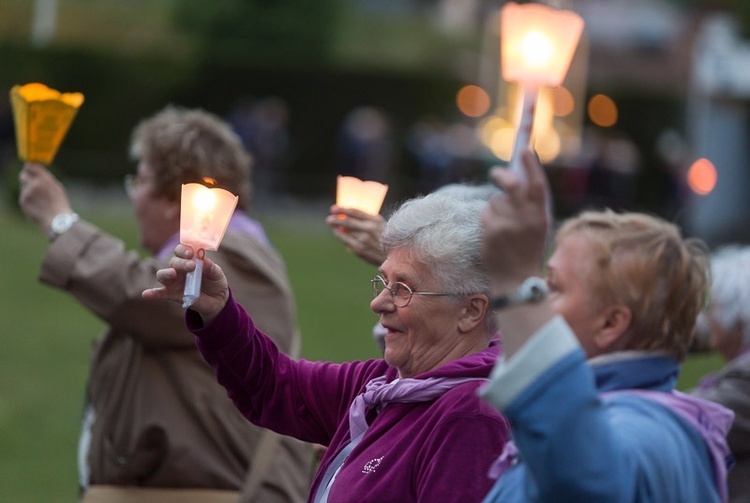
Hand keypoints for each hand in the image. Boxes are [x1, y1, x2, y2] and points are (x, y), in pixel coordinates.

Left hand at [18, 162, 73, 235]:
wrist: (57, 220)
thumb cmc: (59, 204)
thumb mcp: (57, 187)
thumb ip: (46, 178)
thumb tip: (36, 170)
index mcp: (45, 179)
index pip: (31, 165)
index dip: (30, 166)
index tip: (29, 167)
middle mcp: (35, 184)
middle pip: (24, 174)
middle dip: (26, 176)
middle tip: (29, 180)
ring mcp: (28, 192)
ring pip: (23, 185)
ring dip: (27, 188)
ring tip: (38, 198)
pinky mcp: (23, 201)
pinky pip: (23, 195)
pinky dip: (27, 198)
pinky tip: (36, 204)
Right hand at [142, 244, 229, 323]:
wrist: (217, 300)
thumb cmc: (215, 282)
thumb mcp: (217, 274)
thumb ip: (212, 268)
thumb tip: (205, 261)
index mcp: (189, 260)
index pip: (181, 250)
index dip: (184, 249)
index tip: (191, 252)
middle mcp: (178, 269)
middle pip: (173, 262)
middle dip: (181, 263)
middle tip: (191, 266)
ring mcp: (174, 282)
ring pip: (163, 274)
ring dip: (166, 273)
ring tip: (172, 274)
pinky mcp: (172, 294)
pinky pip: (160, 293)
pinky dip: (152, 294)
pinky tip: (146, 294)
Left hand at [326, 205, 385, 265]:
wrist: (394, 256)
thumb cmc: (386, 239)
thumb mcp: (380, 225)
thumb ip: (366, 220)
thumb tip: (348, 217)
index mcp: (375, 220)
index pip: (355, 211)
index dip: (342, 209)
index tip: (334, 208)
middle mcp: (369, 228)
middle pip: (347, 221)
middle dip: (336, 219)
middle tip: (329, 218)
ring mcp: (364, 239)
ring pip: (345, 231)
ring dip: (337, 228)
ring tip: (332, 225)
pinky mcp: (360, 249)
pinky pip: (346, 240)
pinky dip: (340, 236)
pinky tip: (337, 233)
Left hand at [482, 150, 549, 293]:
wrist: (517, 280)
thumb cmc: (528, 248)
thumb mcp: (538, 226)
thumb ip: (531, 203)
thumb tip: (519, 173)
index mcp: (541, 216)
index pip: (537, 184)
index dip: (531, 165)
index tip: (525, 150)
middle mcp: (526, 219)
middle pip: (511, 184)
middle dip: (502, 175)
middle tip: (495, 173)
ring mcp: (507, 225)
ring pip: (495, 200)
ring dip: (496, 206)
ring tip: (504, 225)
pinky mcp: (490, 231)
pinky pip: (485, 212)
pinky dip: (488, 218)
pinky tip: (495, 233)